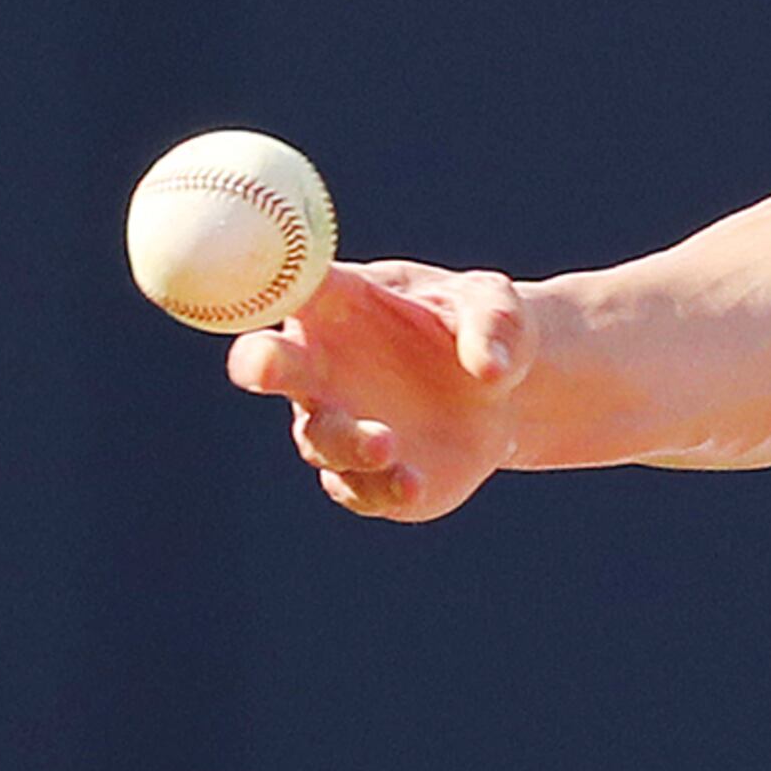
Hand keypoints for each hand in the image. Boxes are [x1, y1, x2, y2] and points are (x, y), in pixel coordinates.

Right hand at [226, 260, 533, 521]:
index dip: (271, 281)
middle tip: (265, 367)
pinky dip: (381, 489)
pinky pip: (360, 489)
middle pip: (269, 364)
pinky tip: (411, 485)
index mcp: (337, 304)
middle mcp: (321, 365)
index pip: (291, 284)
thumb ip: (491, 324)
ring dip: (347, 443)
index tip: (273, 283)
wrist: (510, 394)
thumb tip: (489, 367)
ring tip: (385, 444)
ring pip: (320, 439)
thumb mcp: (496, 306)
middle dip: (260, 364)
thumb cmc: (485, 326)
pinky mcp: (367, 475)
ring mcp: (338, 423)